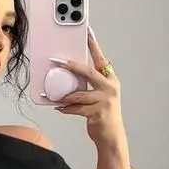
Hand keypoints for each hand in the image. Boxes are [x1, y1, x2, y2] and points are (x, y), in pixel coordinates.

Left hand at [51, 28, 126, 150]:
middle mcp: (109, 88)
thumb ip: (90, 85)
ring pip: (79, 94)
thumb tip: (71, 76)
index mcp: (110, 80)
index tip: (88, 32)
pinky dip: (66, 109)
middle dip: (71, 66)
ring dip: (65, 96)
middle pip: (88, 72)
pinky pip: (76, 109)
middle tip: (57, 61)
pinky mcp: (97, 113)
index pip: (101, 59)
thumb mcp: (100, 96)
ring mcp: (105, 100)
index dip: (94, 46)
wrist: (112, 136)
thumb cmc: (103, 115)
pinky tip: (60, 108)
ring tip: (56, 98)